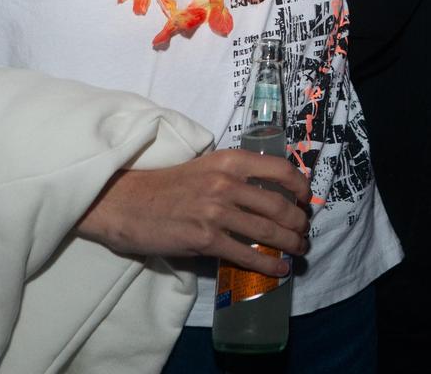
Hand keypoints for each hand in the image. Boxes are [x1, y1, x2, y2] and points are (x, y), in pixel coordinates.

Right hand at [77, 149, 309, 275]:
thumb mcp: (204, 167)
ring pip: (268, 231)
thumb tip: (265, 193)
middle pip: (280, 205)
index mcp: (229, 161)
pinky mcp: (205, 240)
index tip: (306, 199)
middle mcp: (227, 183)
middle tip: (303, 232)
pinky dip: (269, 264)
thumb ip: (233, 175)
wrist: (125, 202)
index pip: (281, 169)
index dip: (301, 187)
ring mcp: (216, 212)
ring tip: (299, 251)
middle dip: (299, 223)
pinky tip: (280, 270)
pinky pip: (247, 254)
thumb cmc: (164, 185)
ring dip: (291, 244)